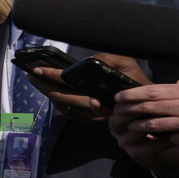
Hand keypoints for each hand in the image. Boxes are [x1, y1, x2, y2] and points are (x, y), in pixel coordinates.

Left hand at [28, 53, 148, 120]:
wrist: (146, 103)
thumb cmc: (135, 81)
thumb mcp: (125, 62)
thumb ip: (105, 59)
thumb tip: (86, 61)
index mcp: (101, 89)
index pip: (71, 81)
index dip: (54, 74)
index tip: (39, 69)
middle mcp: (94, 104)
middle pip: (61, 96)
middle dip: (44, 85)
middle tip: (31, 75)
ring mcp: (91, 113)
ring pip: (63, 104)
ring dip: (48, 93)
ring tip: (36, 80)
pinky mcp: (91, 118)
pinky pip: (69, 110)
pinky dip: (58, 100)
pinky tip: (49, 90)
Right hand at [109, 98, 178, 177]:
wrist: (161, 152)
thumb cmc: (154, 126)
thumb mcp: (146, 113)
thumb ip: (144, 102)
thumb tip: (151, 88)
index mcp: (116, 118)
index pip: (117, 107)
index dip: (130, 100)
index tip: (137, 95)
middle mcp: (116, 131)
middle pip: (122, 118)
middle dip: (139, 109)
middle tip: (158, 102)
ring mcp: (125, 144)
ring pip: (137, 131)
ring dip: (153, 123)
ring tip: (169, 116)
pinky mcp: (137, 155)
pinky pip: (152, 145)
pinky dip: (166, 139)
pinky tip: (177, 133)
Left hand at [113, 80, 178, 149]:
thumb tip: (173, 84)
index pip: (154, 90)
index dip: (133, 93)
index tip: (120, 96)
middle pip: (149, 106)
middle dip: (130, 109)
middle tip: (118, 112)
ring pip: (154, 124)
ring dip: (139, 126)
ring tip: (130, 127)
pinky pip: (169, 139)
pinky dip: (159, 140)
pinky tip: (151, 141)